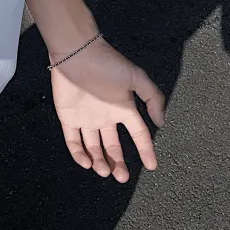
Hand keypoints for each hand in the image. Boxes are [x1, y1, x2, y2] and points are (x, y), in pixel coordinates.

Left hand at [50, 37, 165, 182]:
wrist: (76, 51)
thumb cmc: (106, 62)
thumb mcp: (136, 77)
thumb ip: (153, 98)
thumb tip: (160, 123)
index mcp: (123, 107)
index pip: (137, 133)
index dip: (145, 149)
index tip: (151, 165)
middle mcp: (105, 115)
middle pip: (113, 146)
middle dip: (118, 163)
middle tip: (122, 177)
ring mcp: (86, 117)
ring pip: (93, 147)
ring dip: (100, 162)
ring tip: (105, 171)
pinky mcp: (68, 117)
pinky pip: (73, 140)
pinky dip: (78, 154)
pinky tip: (86, 162)